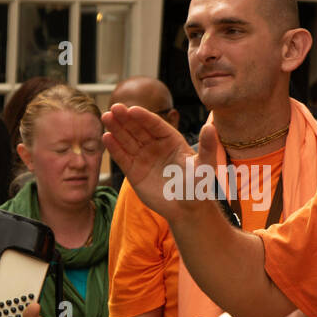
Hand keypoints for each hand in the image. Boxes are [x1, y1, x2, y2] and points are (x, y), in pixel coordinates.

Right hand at [102, 104, 218, 219]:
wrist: (186, 209)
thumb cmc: (198, 186)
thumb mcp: (205, 165)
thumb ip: (207, 146)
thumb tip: (211, 127)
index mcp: (171, 139)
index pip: (155, 124)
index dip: (143, 117)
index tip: (132, 109)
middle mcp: (155, 145)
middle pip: (138, 128)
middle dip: (126, 118)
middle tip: (114, 108)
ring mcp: (143, 157)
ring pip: (127, 139)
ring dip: (116, 128)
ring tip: (106, 117)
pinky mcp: (134, 171)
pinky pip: (122, 157)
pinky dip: (114, 148)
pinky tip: (106, 137)